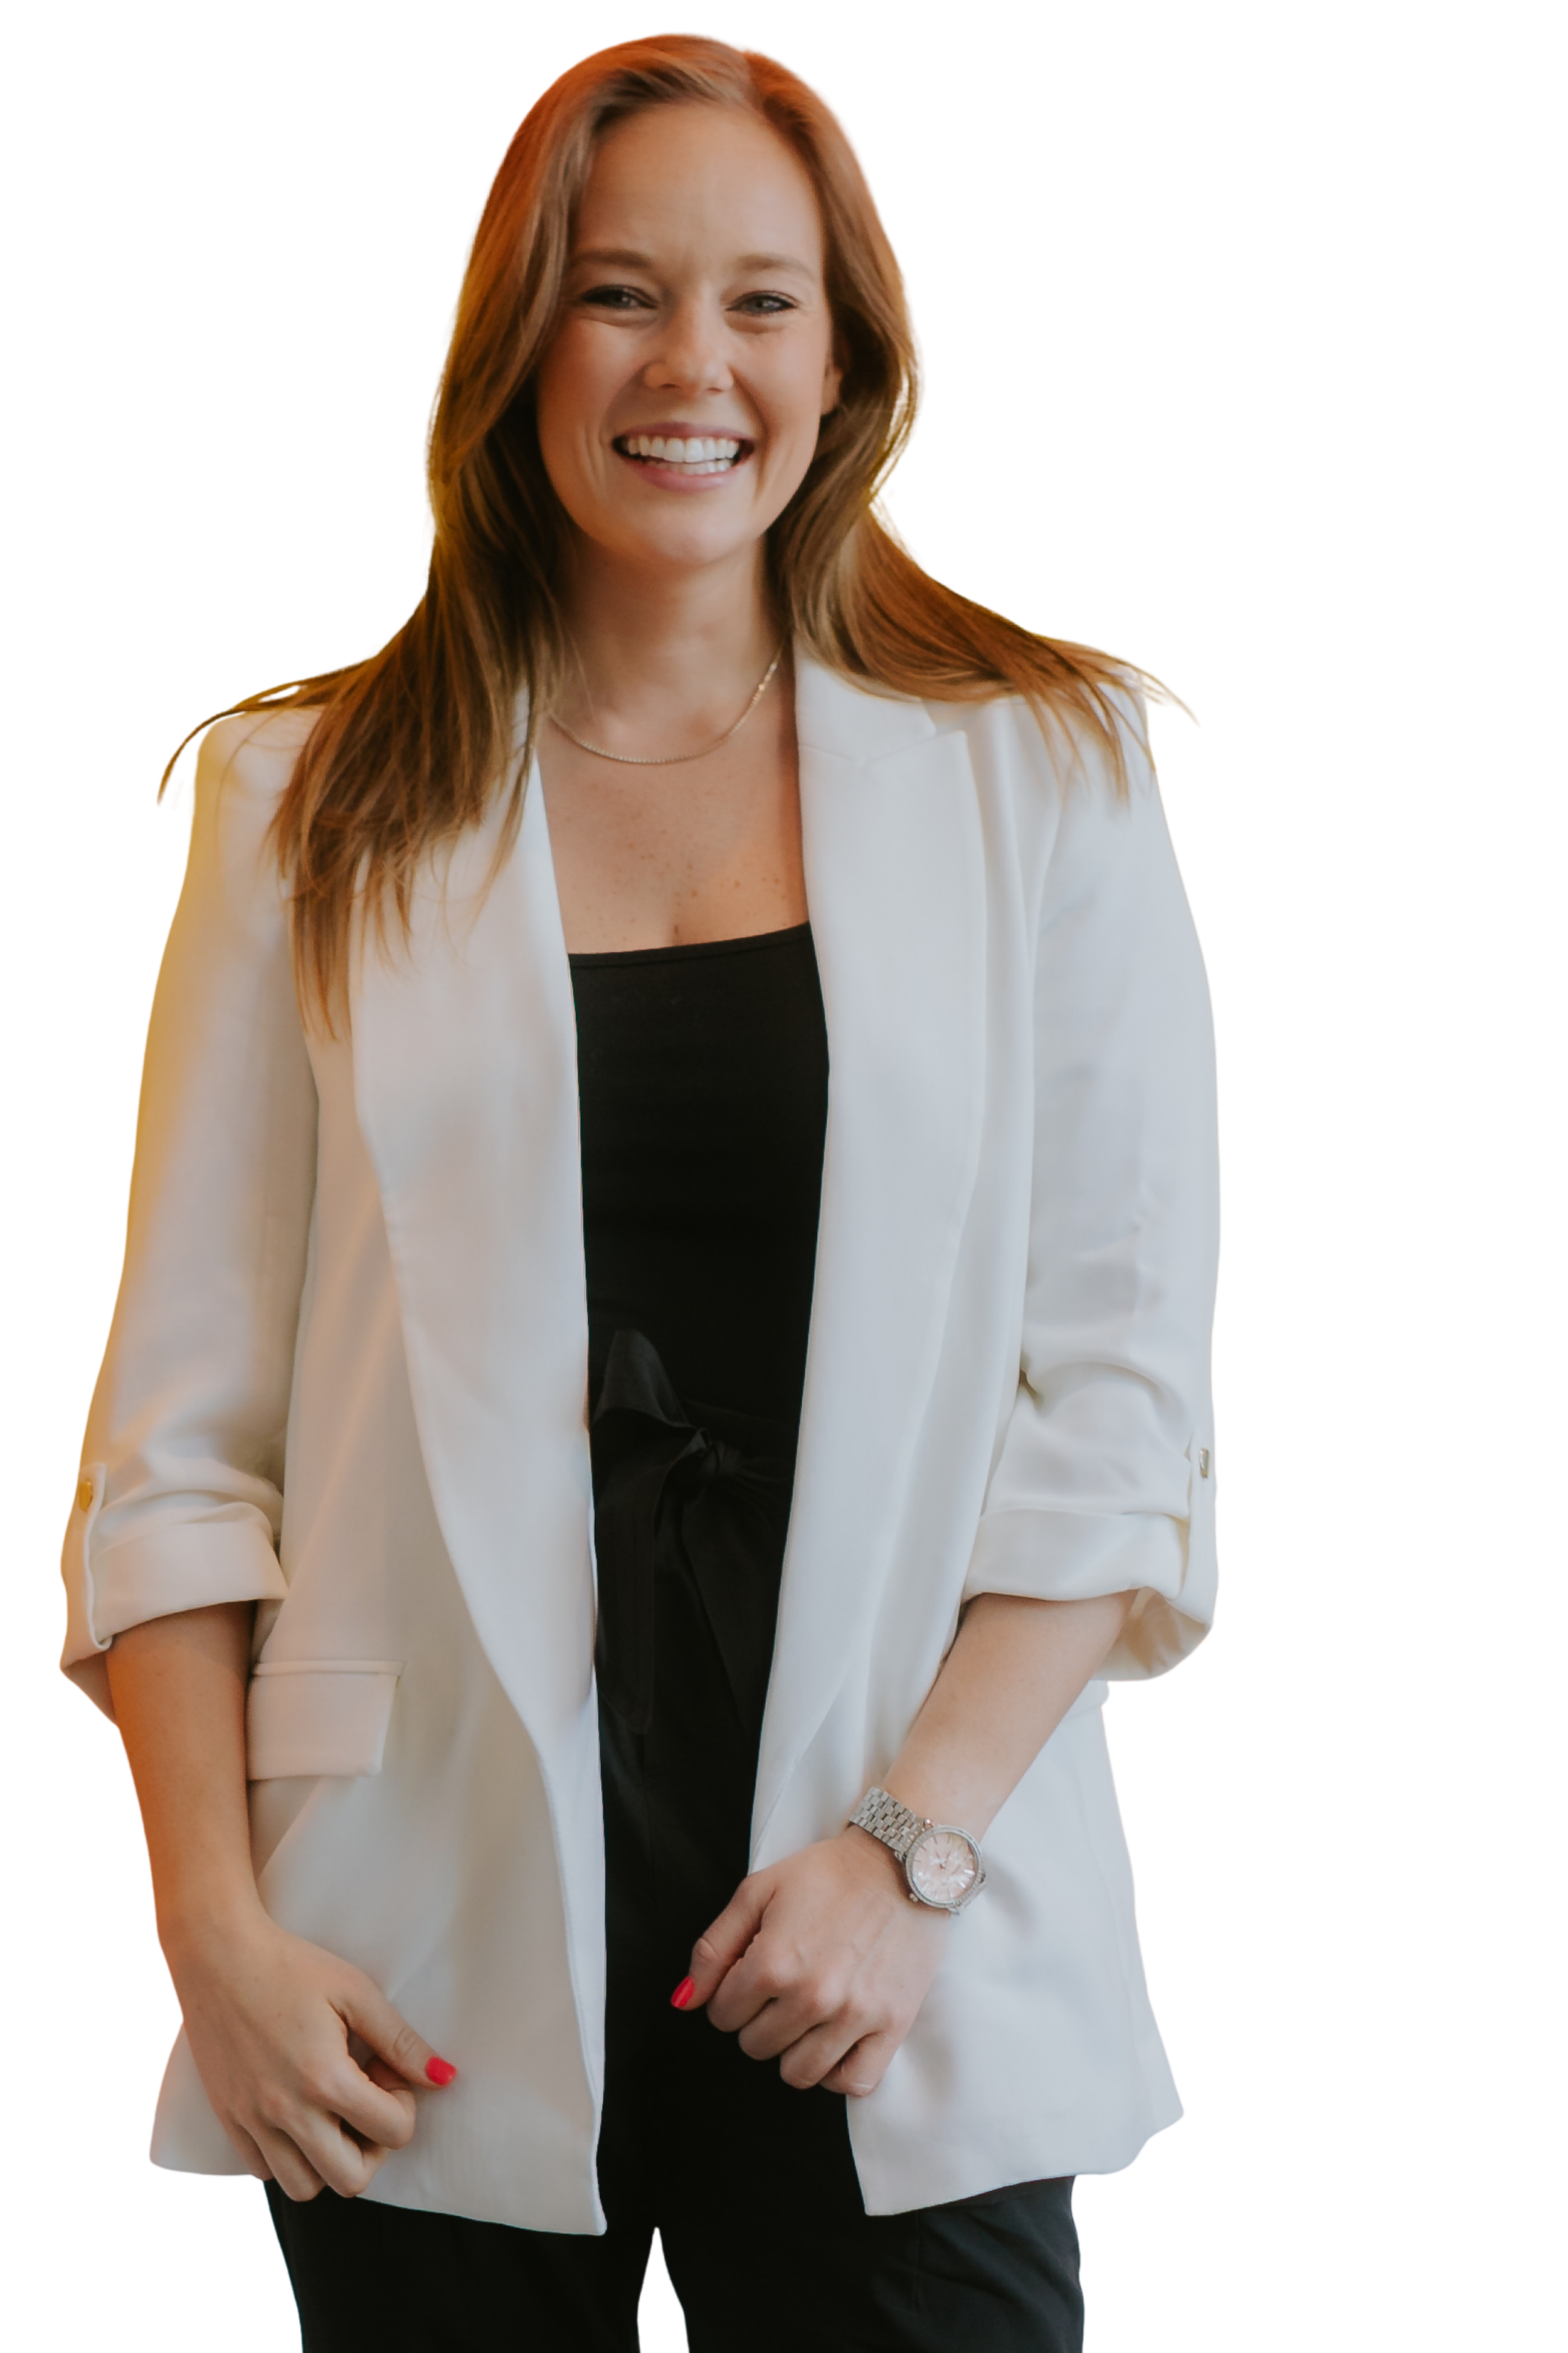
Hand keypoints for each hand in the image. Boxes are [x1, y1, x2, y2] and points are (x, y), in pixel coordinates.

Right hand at [164, 1907, 456, 2200]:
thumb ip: (401, 2041)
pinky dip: (289, 2158)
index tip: (385, 2071)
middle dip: (374, 2146)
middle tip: (366, 2100)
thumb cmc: (290, 1967)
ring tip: (332, 2112)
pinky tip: (298, 2115)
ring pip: (304, 2187)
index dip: (404, 2104)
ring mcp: (252, 2122)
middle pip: (351, 2179)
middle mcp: (287, 2112)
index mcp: (324, 2079)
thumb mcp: (356, 1993)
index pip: (392, 2132)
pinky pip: (264, 2172)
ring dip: (330, 2160)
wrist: (218, 1957)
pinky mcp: (229, 2121)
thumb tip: (444, 2077)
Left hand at [675, 1829, 950, 2098]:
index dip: (730, 1993)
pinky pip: (853, 2083)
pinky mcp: (893, 2026)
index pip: (722, 2015)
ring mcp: (855, 2016)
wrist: (903, 1861)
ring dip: (793, 2048)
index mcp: (773, 1962)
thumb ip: (713, 1948)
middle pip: (756, 2046)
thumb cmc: (828, 1873)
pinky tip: (833, 2040)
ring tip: (805, 2013)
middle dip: (758, 2019)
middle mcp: (812, 1996)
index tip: (751, 1973)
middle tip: (781, 1987)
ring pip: (798, 2073)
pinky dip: (837, 2071)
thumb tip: (683, 2002)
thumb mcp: (758, 1891)